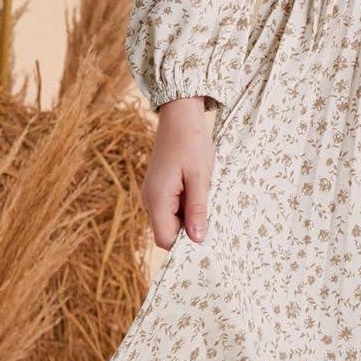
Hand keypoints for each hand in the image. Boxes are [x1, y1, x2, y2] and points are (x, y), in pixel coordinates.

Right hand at [140, 96, 215, 246]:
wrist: (180, 116)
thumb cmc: (192, 143)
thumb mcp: (200, 177)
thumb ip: (197, 209)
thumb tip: (197, 239)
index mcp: (158, 199)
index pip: (165, 239)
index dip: (184, 244)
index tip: (206, 237)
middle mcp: (150, 199)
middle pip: (167, 232)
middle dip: (188, 229)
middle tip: (211, 214)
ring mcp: (152, 194)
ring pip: (170, 220)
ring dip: (188, 216)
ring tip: (205, 196)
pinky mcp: (158, 188)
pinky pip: (171, 207)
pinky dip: (185, 206)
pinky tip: (198, 190)